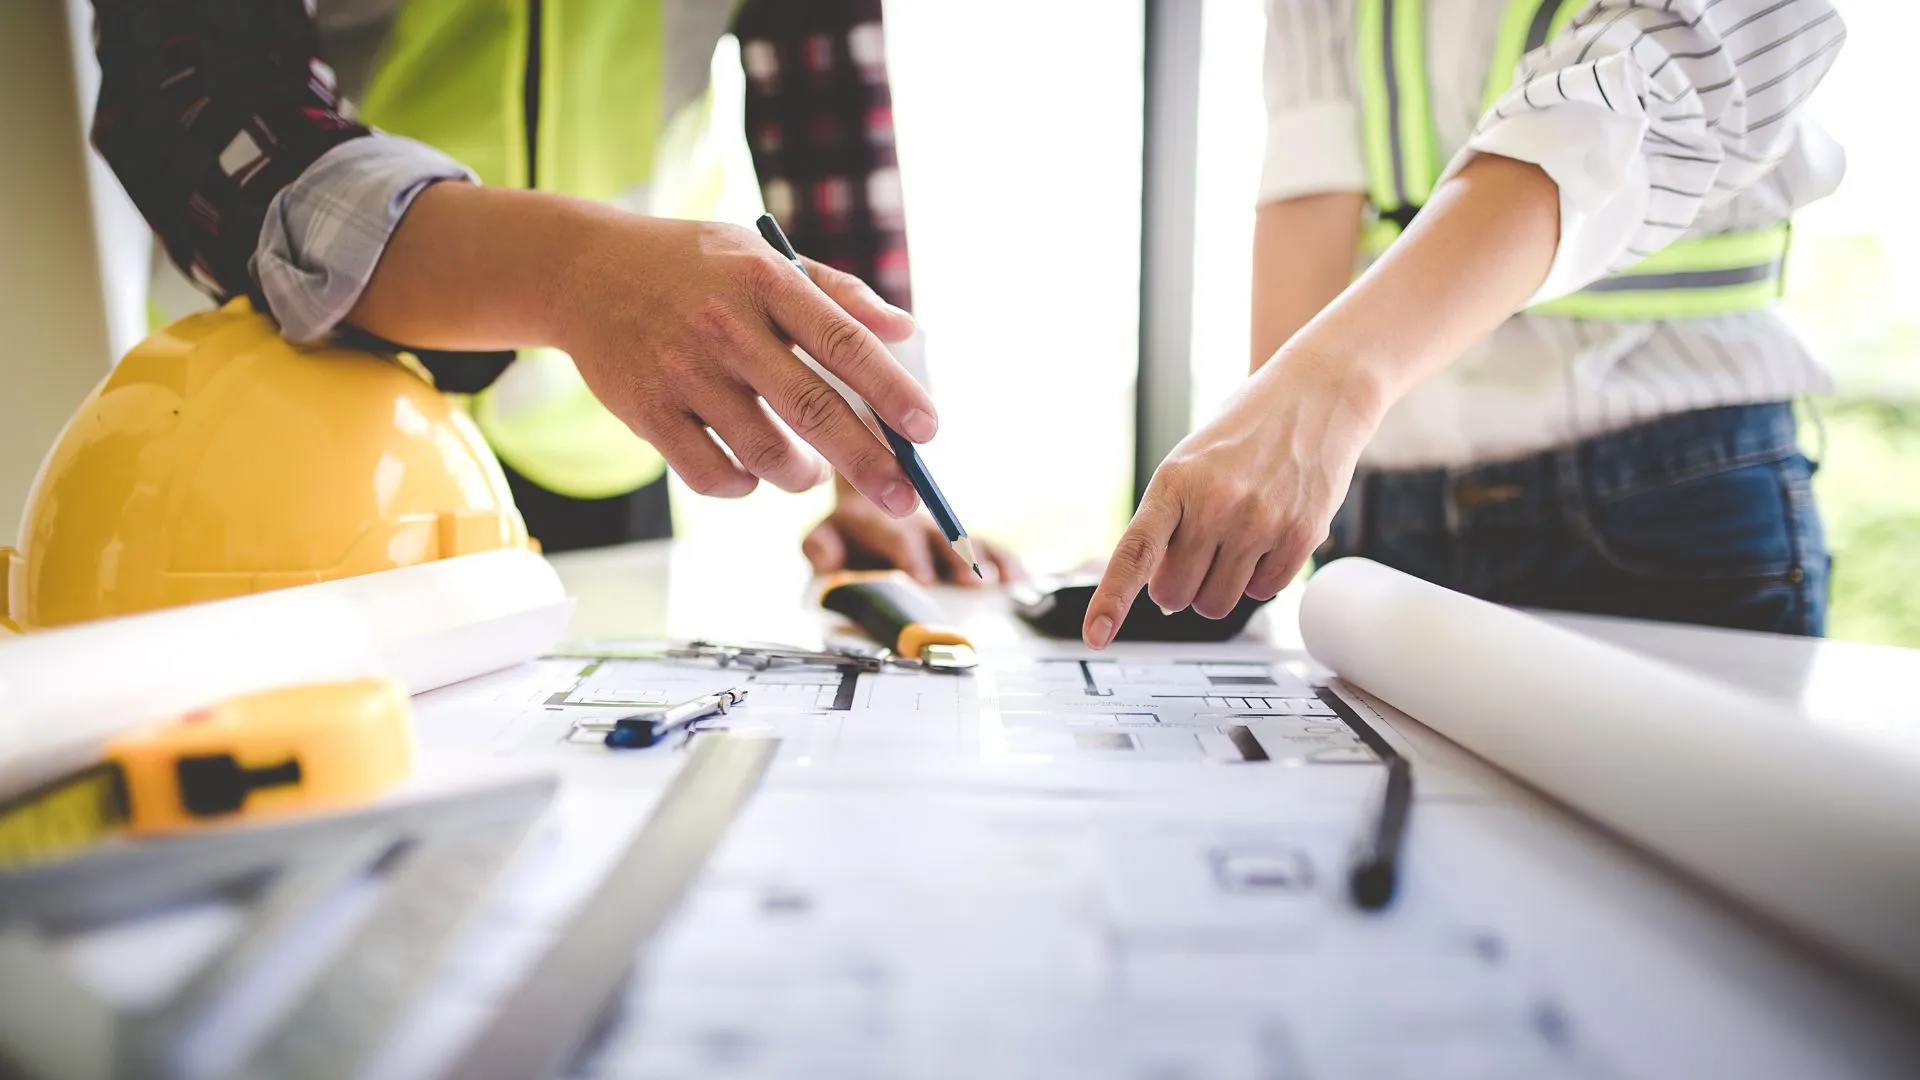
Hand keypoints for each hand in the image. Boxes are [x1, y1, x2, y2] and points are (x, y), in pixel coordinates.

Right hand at [552, 212, 932, 514]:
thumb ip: (839, 295)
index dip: (891, 390)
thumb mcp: (764, 257)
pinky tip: (750, 470)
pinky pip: (713, 475)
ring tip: (811, 470)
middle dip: (869, 462)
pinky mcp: (647, 412)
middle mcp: (726, 326)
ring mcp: (683, 372)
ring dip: (803, 475)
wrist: (584, 272)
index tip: (928, 431)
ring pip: (766, 454)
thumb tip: (907, 331)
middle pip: (814, 409)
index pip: (844, 342)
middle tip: (905, 500)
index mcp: (766, 282)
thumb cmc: (694, 267)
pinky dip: (743, 484)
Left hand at [804, 478, 1022, 585]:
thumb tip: (829, 562)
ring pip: (960, 540)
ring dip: (977, 560)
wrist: (868, 485)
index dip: (909, 554)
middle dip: (950, 559)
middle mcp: (908, 518)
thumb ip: (821, 548)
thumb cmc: (845, 528)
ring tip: (993, 581)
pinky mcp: (959, 537)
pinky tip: (1017, 578)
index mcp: (871, 516)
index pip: (891, 531)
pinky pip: (986, 546)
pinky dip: (1002, 561)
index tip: (923, 577)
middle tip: (967, 582)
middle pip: (936, 537)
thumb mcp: (823, 535)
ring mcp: (937, 527)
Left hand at [1081, 350, 1382, 647]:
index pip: (1135, 553)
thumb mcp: (1188, 465)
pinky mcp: (1301, 535)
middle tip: (1198, 549)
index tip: (1096, 636)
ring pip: (1218, 603)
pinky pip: (1264, 592)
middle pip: (1175, 595)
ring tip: (1234, 540)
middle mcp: (1215, 504)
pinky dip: (1260, 577)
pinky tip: (1267, 536)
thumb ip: (1168, 525)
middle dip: (1180, 585)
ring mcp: (1260, 522)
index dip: (1111, 600)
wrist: (1314, 396)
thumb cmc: (1243, 434)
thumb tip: (1161, 597)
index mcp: (1174, 483)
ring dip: (1219, 587)